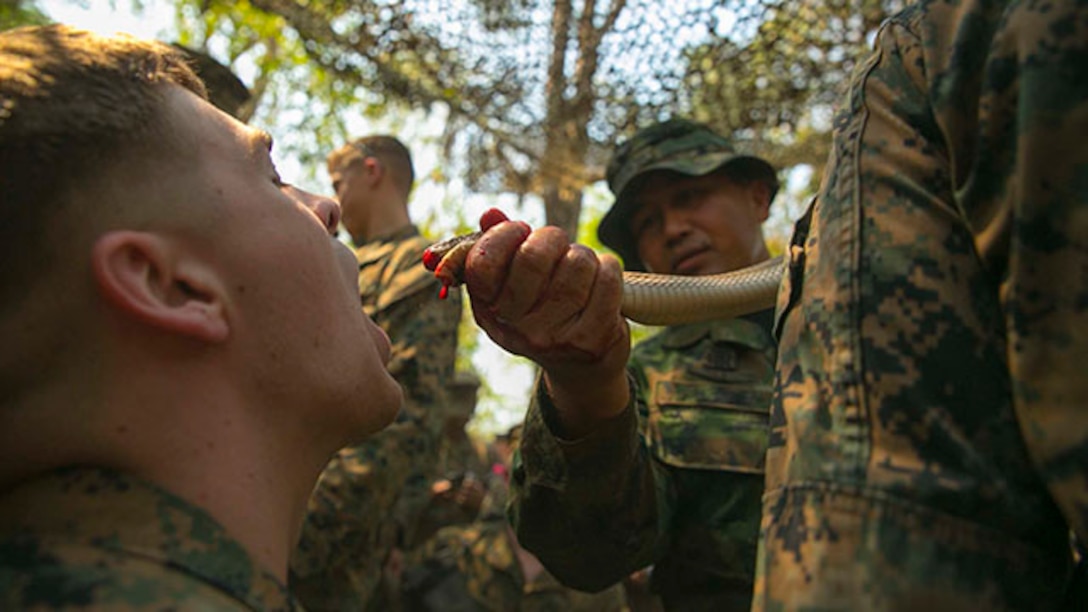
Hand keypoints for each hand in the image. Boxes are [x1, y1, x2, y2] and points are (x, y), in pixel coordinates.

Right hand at [462, 209, 631, 433]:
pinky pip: (608, 280)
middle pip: (534, 257)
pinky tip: (603, 277)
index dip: (504, 235)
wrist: (581, 368)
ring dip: (584, 255)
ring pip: (577, 263)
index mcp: (488, 310)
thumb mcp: (514, 287)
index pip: (482, 263)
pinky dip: (609, 268)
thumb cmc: (545, 313)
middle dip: (552, 238)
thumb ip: (499, 248)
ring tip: (583, 268)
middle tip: (559, 245)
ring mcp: (553, 339)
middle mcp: (516, 329)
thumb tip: (490, 214)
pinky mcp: (591, 341)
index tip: (521, 232)